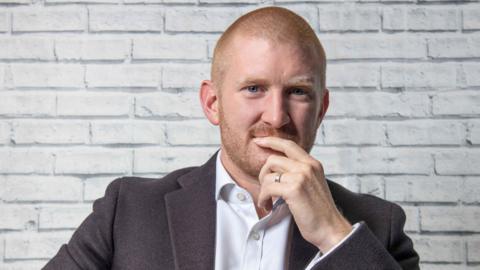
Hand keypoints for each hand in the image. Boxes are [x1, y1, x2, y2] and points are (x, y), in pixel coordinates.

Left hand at [254, 136, 351, 252]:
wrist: (330, 228)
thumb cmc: (319, 211)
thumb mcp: (312, 184)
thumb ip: (298, 173)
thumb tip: (275, 170)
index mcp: (312, 164)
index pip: (288, 145)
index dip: (271, 141)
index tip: (258, 141)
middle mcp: (307, 166)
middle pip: (273, 159)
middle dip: (263, 174)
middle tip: (266, 189)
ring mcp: (301, 176)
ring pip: (268, 174)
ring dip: (263, 189)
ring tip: (268, 201)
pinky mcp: (294, 189)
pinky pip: (268, 188)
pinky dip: (263, 198)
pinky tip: (268, 206)